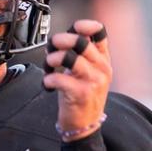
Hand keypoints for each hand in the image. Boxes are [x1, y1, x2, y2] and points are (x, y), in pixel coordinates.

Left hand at [44, 19, 111, 138]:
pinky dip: (48, 79)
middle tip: (52, 45)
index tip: (74, 27)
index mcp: (103, 60)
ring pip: (70, 58)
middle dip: (62, 40)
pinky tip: (48, 84)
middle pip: (81, 43)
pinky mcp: (81, 94)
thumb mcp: (86, 72)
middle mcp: (101, 69)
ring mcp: (93, 81)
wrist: (85, 124)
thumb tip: (59, 39)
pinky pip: (60, 79)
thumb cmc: (81, 95)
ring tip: (49, 67)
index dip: (85, 26)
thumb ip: (79, 54)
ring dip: (53, 59)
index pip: (100, 34)